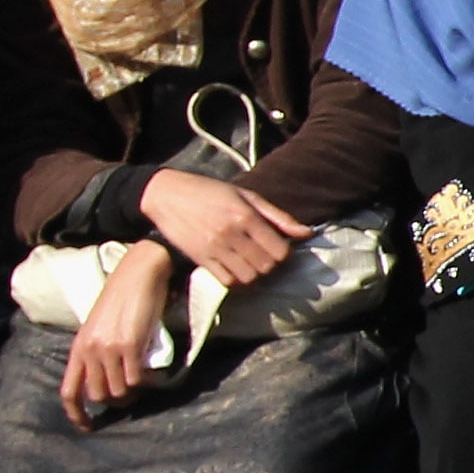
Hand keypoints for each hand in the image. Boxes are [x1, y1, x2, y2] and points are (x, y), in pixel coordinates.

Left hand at [57, 241, 183, 419]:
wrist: (138, 275)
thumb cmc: (123, 297)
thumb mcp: (101, 326)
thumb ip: (99, 349)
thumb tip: (110, 376)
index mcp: (79, 347)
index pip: (69, 391)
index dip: (76, 414)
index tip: (87, 426)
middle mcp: (89, 350)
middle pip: (97, 395)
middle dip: (116, 402)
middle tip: (132, 395)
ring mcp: (108, 349)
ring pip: (118, 392)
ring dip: (133, 394)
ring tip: (144, 383)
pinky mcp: (129, 346)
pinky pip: (136, 380)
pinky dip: (147, 383)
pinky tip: (154, 376)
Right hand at [134, 165, 305, 285]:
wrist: (165, 194)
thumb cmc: (210, 191)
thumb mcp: (246, 196)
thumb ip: (278, 216)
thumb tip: (307, 233)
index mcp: (245, 216)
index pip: (280, 251)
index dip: (285, 253)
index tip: (281, 248)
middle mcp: (231, 234)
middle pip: (266, 266)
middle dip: (272, 265)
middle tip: (267, 257)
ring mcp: (214, 248)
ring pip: (249, 277)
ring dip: (256, 274)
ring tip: (253, 264)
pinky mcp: (200, 258)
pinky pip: (227, 281)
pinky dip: (237, 281)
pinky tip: (238, 270)